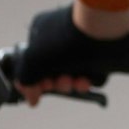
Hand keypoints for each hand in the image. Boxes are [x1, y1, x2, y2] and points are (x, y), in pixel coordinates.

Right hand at [14, 1, 128, 106]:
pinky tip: (87, 80)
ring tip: (76, 82)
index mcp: (42, 31)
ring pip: (73, 75)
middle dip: (56, 83)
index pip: (34, 61)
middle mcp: (61, 37)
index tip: (40, 90)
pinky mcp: (99, 54)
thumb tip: (31, 99)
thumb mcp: (33, 61)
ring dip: (72, 84)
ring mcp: (81, 45)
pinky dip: (88, 81)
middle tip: (61, 83)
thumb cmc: (64, 40)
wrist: (102, 30)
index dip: (36, 79)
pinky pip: (91, 75)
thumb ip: (26, 80)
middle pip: (54, 71)